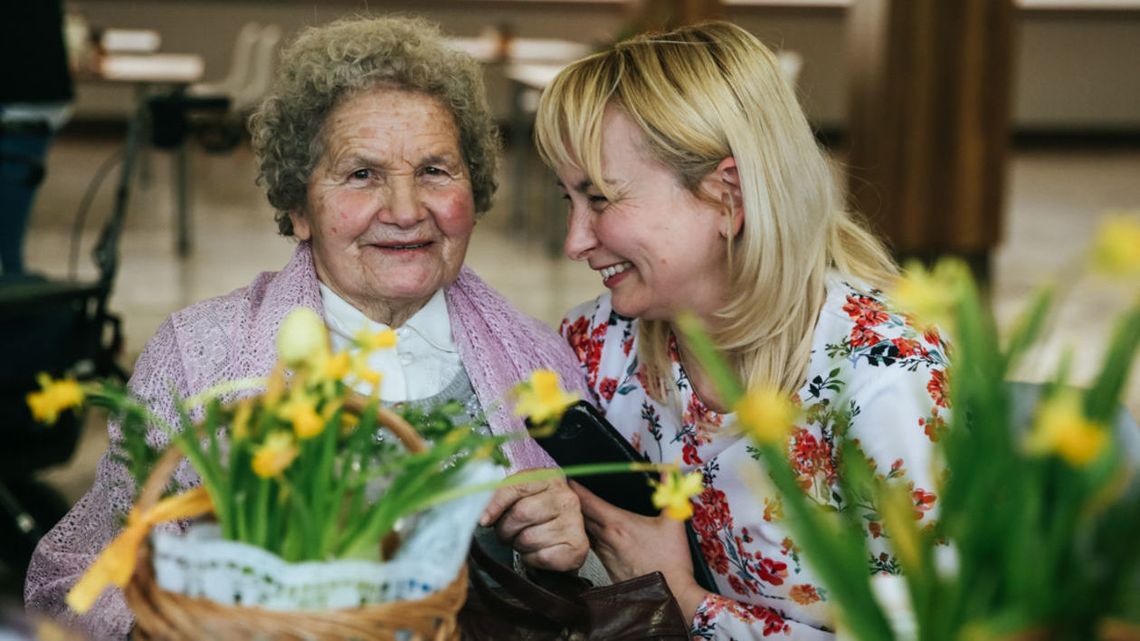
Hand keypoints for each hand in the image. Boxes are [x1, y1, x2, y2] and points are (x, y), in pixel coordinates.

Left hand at [480, 472, 588, 571]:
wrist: (563, 541)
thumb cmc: (536, 518)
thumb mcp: (520, 498)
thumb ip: (499, 496)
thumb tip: (476, 507)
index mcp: (550, 479)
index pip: (517, 486)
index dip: (496, 504)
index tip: (484, 520)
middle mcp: (566, 498)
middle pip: (521, 513)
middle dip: (506, 529)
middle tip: (507, 533)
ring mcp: (574, 523)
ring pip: (528, 538)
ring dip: (519, 545)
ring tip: (525, 541)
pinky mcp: (577, 548)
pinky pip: (540, 557)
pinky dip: (531, 559)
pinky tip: (537, 552)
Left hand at [571, 480, 708, 619]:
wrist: (670, 596)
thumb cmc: (671, 562)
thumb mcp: (674, 522)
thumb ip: (670, 495)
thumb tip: (669, 474)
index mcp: (618, 524)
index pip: (588, 502)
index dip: (576, 489)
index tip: (567, 479)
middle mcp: (606, 539)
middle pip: (580, 516)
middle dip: (573, 504)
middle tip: (566, 492)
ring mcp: (605, 556)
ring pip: (584, 534)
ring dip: (578, 523)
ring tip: (575, 512)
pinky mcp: (607, 570)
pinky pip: (593, 549)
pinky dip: (589, 540)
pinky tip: (592, 537)